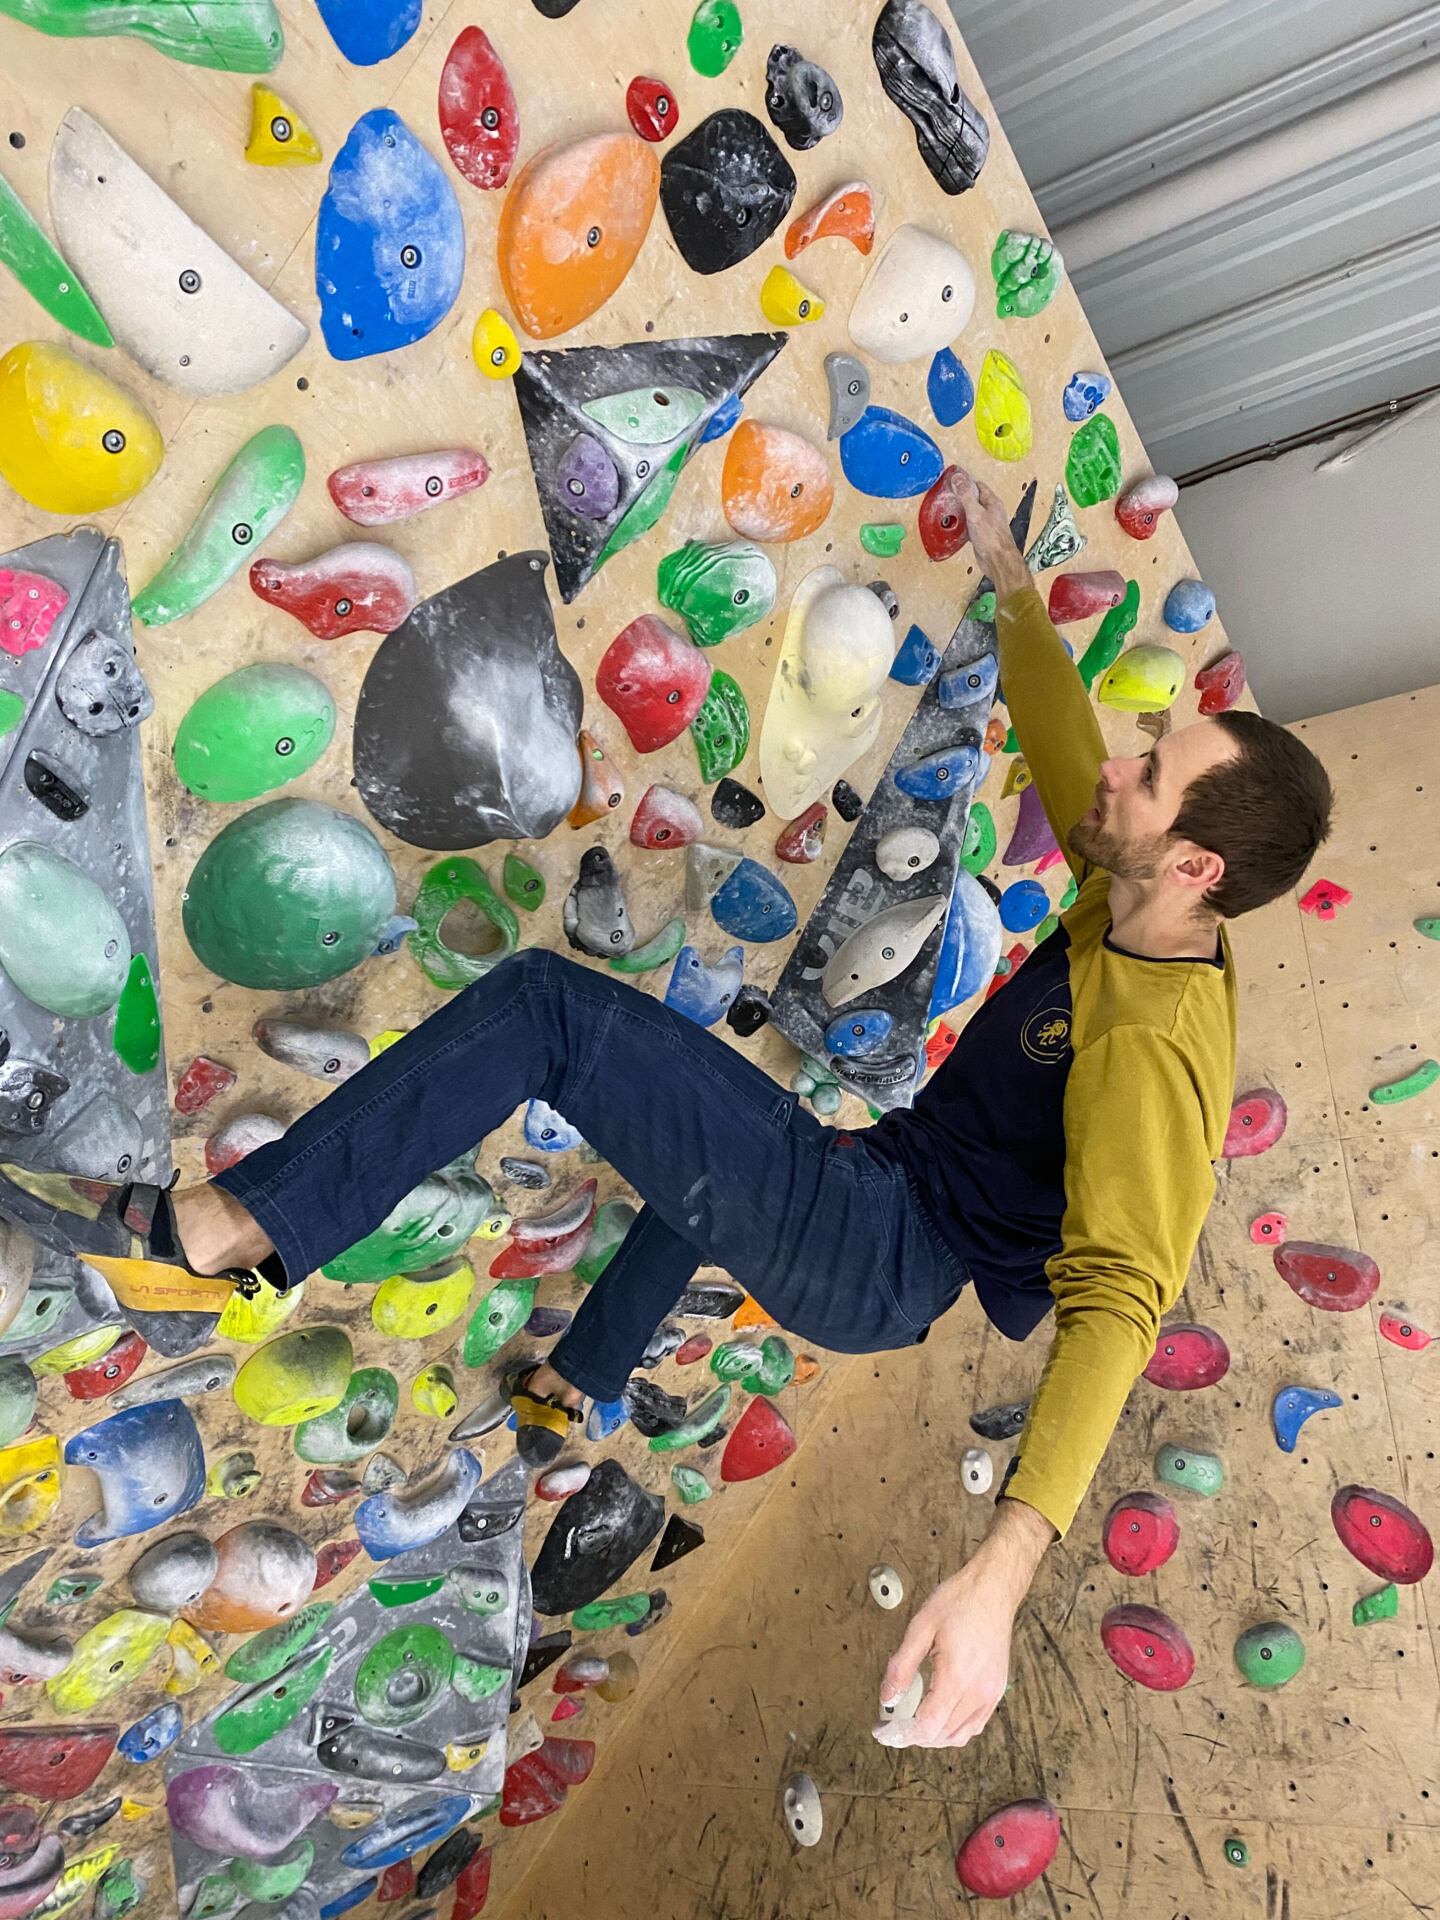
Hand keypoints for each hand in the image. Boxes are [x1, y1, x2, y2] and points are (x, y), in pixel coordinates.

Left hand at [872, 1498, 1052, 1749]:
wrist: (993, 1588)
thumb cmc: (959, 1601)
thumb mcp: (921, 1627)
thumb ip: (901, 1666)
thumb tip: (887, 1698)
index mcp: (957, 1677)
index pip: (927, 1726)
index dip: (902, 1735)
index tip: (883, 1732)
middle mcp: (979, 1692)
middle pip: (941, 1735)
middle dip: (913, 1736)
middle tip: (890, 1726)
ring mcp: (992, 1693)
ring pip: (960, 1735)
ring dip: (934, 1736)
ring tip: (911, 1723)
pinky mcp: (997, 1690)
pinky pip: (975, 1724)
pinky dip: (954, 1729)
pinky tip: (939, 1716)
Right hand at [951, 468, 1029, 597]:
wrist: (997, 560)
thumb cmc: (991, 538)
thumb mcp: (975, 513)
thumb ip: (966, 495)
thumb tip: (958, 478)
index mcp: (992, 502)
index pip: (978, 486)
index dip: (966, 482)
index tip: (954, 481)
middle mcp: (991, 511)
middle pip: (975, 499)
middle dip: (962, 497)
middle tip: (948, 495)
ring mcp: (987, 523)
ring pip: (972, 513)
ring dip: (961, 511)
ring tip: (949, 510)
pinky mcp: (982, 535)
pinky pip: (970, 525)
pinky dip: (962, 524)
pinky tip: (955, 527)